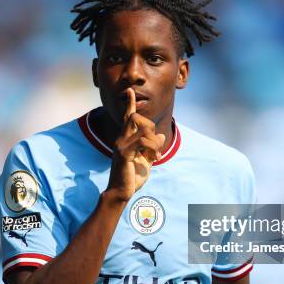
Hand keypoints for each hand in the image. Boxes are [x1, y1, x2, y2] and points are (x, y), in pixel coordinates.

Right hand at [106, 88, 165, 202]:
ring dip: (155, 142)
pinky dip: (153, 148)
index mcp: (125, 139)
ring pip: (143, 129)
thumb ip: (153, 147)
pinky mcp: (124, 153)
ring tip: (156, 156)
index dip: (129, 103)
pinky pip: (142, 141)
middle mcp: (121, 139)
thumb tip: (162, 135)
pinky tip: (155, 159)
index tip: (129, 91)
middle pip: (135, 117)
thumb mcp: (146, 160)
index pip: (127, 117)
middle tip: (155, 144)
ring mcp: (121, 145)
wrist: (121, 192)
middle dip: (150, 126)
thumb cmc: (131, 177)